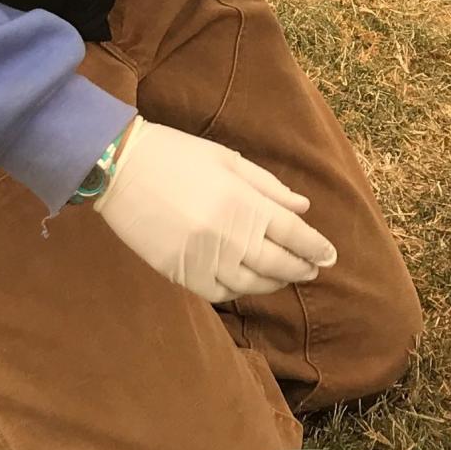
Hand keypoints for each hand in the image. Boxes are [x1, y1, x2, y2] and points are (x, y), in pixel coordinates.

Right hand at [95, 121, 336, 302]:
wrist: (119, 167)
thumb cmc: (178, 156)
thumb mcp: (229, 161)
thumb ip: (269, 187)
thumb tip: (303, 209)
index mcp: (243, 203)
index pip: (294, 235)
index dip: (316, 248)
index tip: (331, 256)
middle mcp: (227, 235)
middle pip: (277, 263)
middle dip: (301, 268)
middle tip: (314, 270)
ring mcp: (202, 257)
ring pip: (250, 284)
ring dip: (273, 283)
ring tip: (284, 277)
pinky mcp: (177, 271)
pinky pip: (217, 293)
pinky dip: (237, 292)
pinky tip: (246, 283)